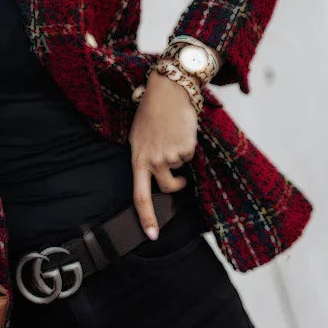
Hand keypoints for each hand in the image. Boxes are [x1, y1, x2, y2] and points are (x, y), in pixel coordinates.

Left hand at [128, 69, 197, 239]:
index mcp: (137, 159)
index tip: (152, 235)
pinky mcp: (187, 148)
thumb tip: (154, 178)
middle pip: (168, 187)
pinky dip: (188, 145)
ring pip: (182, 167)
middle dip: (177, 185)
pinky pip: (190, 155)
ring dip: (181, 155)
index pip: (140, 196)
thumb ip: (144, 158)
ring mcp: (170, 155)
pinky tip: (181, 130)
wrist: (167, 91)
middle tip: (180, 178)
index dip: (147, 218)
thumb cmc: (151, 113)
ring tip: (173, 135)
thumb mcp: (138, 137)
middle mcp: (153, 160)